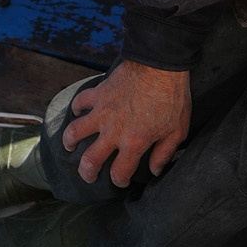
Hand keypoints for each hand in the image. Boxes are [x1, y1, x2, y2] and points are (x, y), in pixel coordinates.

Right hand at [61, 59, 190, 187]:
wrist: (161, 65)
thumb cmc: (173, 98)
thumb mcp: (177, 131)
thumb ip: (164, 153)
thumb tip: (155, 170)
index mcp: (134, 142)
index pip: (119, 172)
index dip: (120, 181)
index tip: (122, 181)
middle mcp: (113, 131)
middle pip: (90, 160)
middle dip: (86, 172)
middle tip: (88, 175)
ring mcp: (103, 111)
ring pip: (75, 132)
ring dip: (69, 142)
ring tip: (70, 146)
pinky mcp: (99, 93)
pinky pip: (80, 102)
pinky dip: (76, 107)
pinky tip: (78, 111)